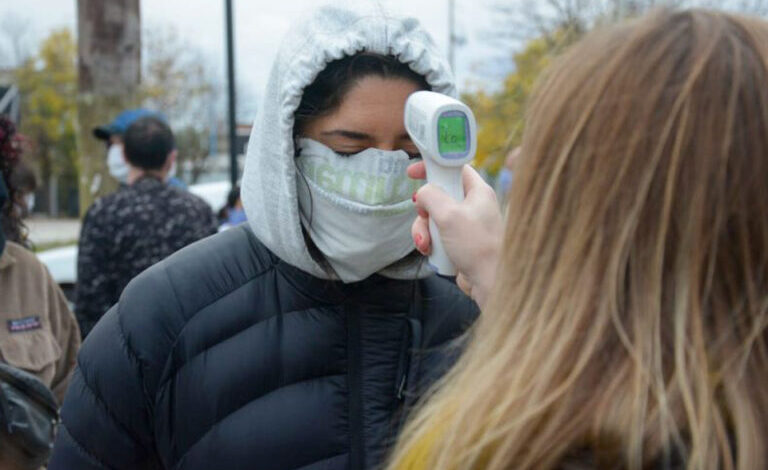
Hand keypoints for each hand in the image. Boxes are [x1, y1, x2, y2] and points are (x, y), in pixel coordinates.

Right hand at [409, 162, 502, 308]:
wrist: (490, 282)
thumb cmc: (476, 246)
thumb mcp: (449, 214)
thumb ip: (431, 196)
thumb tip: (422, 195)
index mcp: (477, 191)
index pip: (454, 168)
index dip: (433, 166)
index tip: (413, 172)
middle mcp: (472, 205)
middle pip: (437, 195)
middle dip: (424, 209)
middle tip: (423, 216)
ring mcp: (465, 225)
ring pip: (432, 218)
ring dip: (423, 230)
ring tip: (426, 244)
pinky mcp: (458, 242)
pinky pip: (436, 235)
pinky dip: (429, 242)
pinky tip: (430, 252)